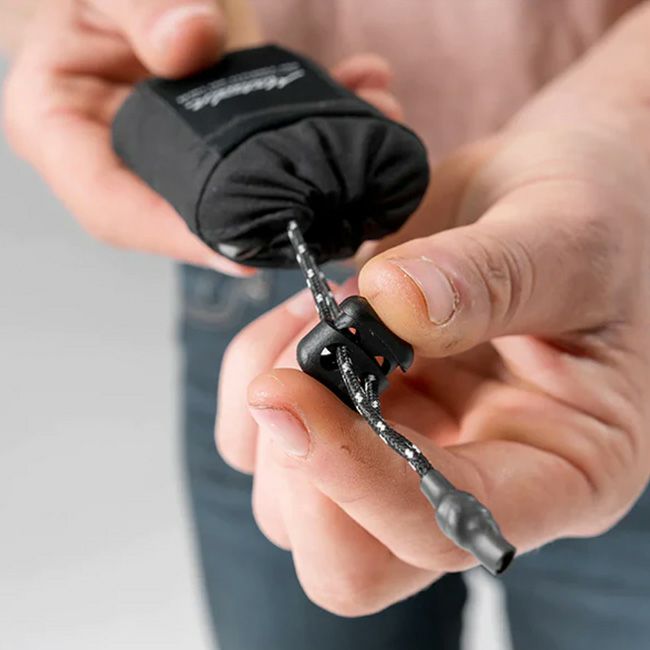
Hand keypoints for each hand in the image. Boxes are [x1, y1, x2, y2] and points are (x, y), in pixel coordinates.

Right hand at [2, 0, 399, 273]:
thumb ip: (141, 9)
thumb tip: (190, 42)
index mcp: (60, 128)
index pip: (115, 210)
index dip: (179, 239)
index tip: (244, 254)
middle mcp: (118, 153)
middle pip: (187, 210)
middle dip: (265, 211)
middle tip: (335, 202)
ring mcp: (171, 147)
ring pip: (240, 180)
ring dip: (310, 164)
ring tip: (369, 131)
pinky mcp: (214, 132)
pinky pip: (262, 142)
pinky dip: (315, 122)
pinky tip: (362, 93)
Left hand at [216, 124, 649, 614]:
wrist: (553, 196)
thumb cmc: (597, 222)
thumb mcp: (568, 235)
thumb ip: (491, 275)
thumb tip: (390, 302)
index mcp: (559, 470)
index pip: (444, 530)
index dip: (359, 481)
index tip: (292, 400)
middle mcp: (474, 482)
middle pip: (350, 560)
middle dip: (299, 472)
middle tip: (300, 368)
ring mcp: (401, 452)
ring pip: (291, 506)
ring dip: (272, 416)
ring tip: (316, 317)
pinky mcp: (354, 415)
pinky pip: (263, 441)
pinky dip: (255, 380)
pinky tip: (300, 321)